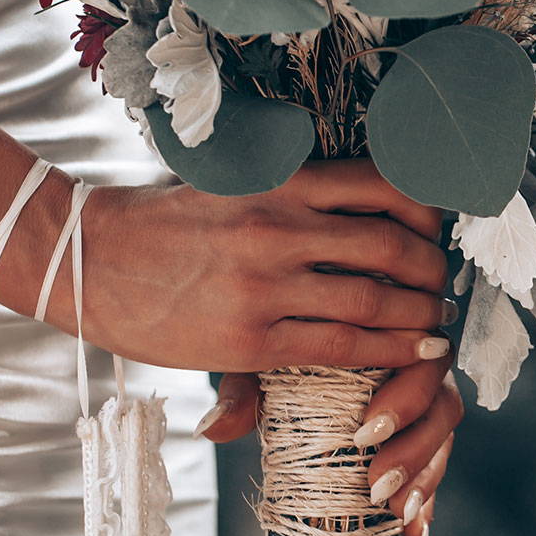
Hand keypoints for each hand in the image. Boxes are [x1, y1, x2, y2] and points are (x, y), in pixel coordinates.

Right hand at [77, 159, 453, 374]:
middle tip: (443, 286)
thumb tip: (369, 202)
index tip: (439, 232)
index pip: (386, 186)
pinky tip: (412, 354)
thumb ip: (300, 199)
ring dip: (420, 317)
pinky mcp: (251, 339)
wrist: (92, 258)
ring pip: (375, 301)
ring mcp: (266, 284)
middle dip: (433, 272)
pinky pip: (342, 347)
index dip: (429, 213)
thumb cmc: (169, 223)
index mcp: (282, 181)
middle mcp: (280, 225)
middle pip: (393, 247)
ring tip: (435, 326)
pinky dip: (389, 352)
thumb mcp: (238, 187)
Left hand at [200, 353, 462, 535]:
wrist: (289, 328)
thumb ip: (243, 388)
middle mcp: (415, 360)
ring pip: (444, 434)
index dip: (402, 398)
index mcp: (386, 331)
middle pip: (441, 401)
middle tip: (376, 483)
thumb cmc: (281, 338)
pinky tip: (414, 533)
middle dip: (414, 447)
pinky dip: (427, 498)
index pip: (416, 359)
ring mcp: (425, 395)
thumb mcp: (258, 359)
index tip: (365, 434)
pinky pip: (436, 461)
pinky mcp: (422, 428)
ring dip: (424, 475)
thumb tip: (213, 429)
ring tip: (393, 510)